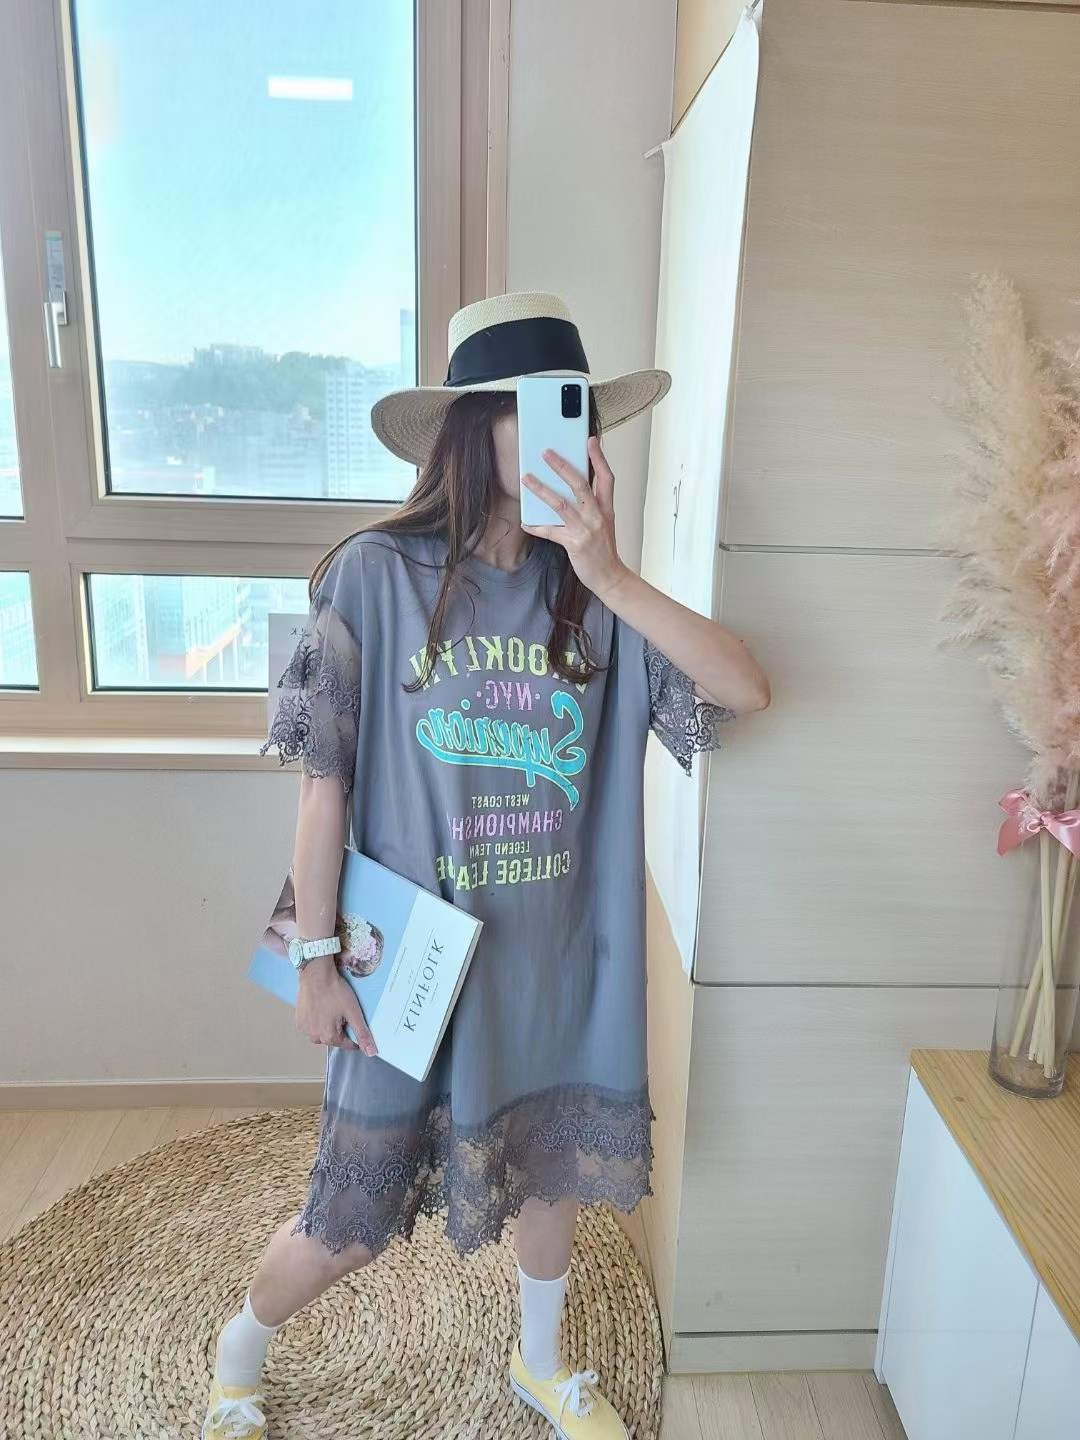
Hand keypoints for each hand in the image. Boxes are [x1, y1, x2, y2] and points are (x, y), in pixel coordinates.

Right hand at [296, 957, 377, 1055]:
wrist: (316, 975)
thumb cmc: (336, 992)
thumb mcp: (353, 1012)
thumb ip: (362, 1033)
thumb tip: (371, 1052)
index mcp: (329, 1036)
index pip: (346, 1044)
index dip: (354, 1038)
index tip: (357, 1027)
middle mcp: (314, 1037)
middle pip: (333, 1039)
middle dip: (340, 1031)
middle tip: (344, 1015)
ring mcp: (304, 1028)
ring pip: (320, 1033)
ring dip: (327, 1027)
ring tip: (332, 1012)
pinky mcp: (298, 1020)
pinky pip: (311, 1026)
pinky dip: (317, 1022)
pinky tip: (321, 1010)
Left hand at [520, 436, 629, 601]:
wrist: (610, 577)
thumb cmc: (604, 550)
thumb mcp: (604, 523)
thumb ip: (591, 506)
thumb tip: (570, 489)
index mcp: (606, 508)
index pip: (606, 477)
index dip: (598, 457)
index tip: (590, 440)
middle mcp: (597, 515)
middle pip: (580, 484)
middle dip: (562, 466)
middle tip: (545, 452)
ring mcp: (586, 529)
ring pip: (561, 503)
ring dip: (541, 489)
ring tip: (526, 478)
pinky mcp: (574, 543)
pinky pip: (551, 531)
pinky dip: (536, 526)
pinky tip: (526, 523)